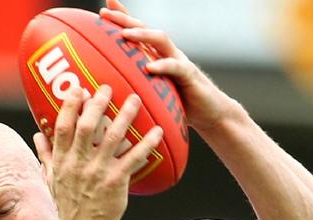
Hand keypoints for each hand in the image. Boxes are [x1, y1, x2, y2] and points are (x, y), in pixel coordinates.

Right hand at [34, 82, 163, 219]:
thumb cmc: (69, 207)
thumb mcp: (52, 181)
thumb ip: (46, 156)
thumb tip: (37, 135)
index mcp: (63, 161)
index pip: (63, 126)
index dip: (70, 105)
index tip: (78, 88)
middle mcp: (79, 164)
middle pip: (88, 126)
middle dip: (98, 103)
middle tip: (108, 87)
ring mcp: (98, 172)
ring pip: (113, 137)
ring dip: (125, 115)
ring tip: (135, 100)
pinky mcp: (116, 182)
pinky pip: (133, 158)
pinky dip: (146, 144)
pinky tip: (157, 131)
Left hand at [100, 0, 230, 132]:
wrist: (212, 115)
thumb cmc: (182, 108)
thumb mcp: (157, 97)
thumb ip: (141, 91)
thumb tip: (117, 98)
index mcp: (157, 57)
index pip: (138, 32)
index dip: (122, 19)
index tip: (101, 12)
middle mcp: (167, 53)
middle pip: (145, 28)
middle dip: (125, 18)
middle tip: (105, 13)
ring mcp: (179, 61)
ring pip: (160, 40)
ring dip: (142, 35)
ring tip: (125, 34)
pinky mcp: (190, 75)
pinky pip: (175, 66)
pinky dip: (162, 66)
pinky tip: (148, 67)